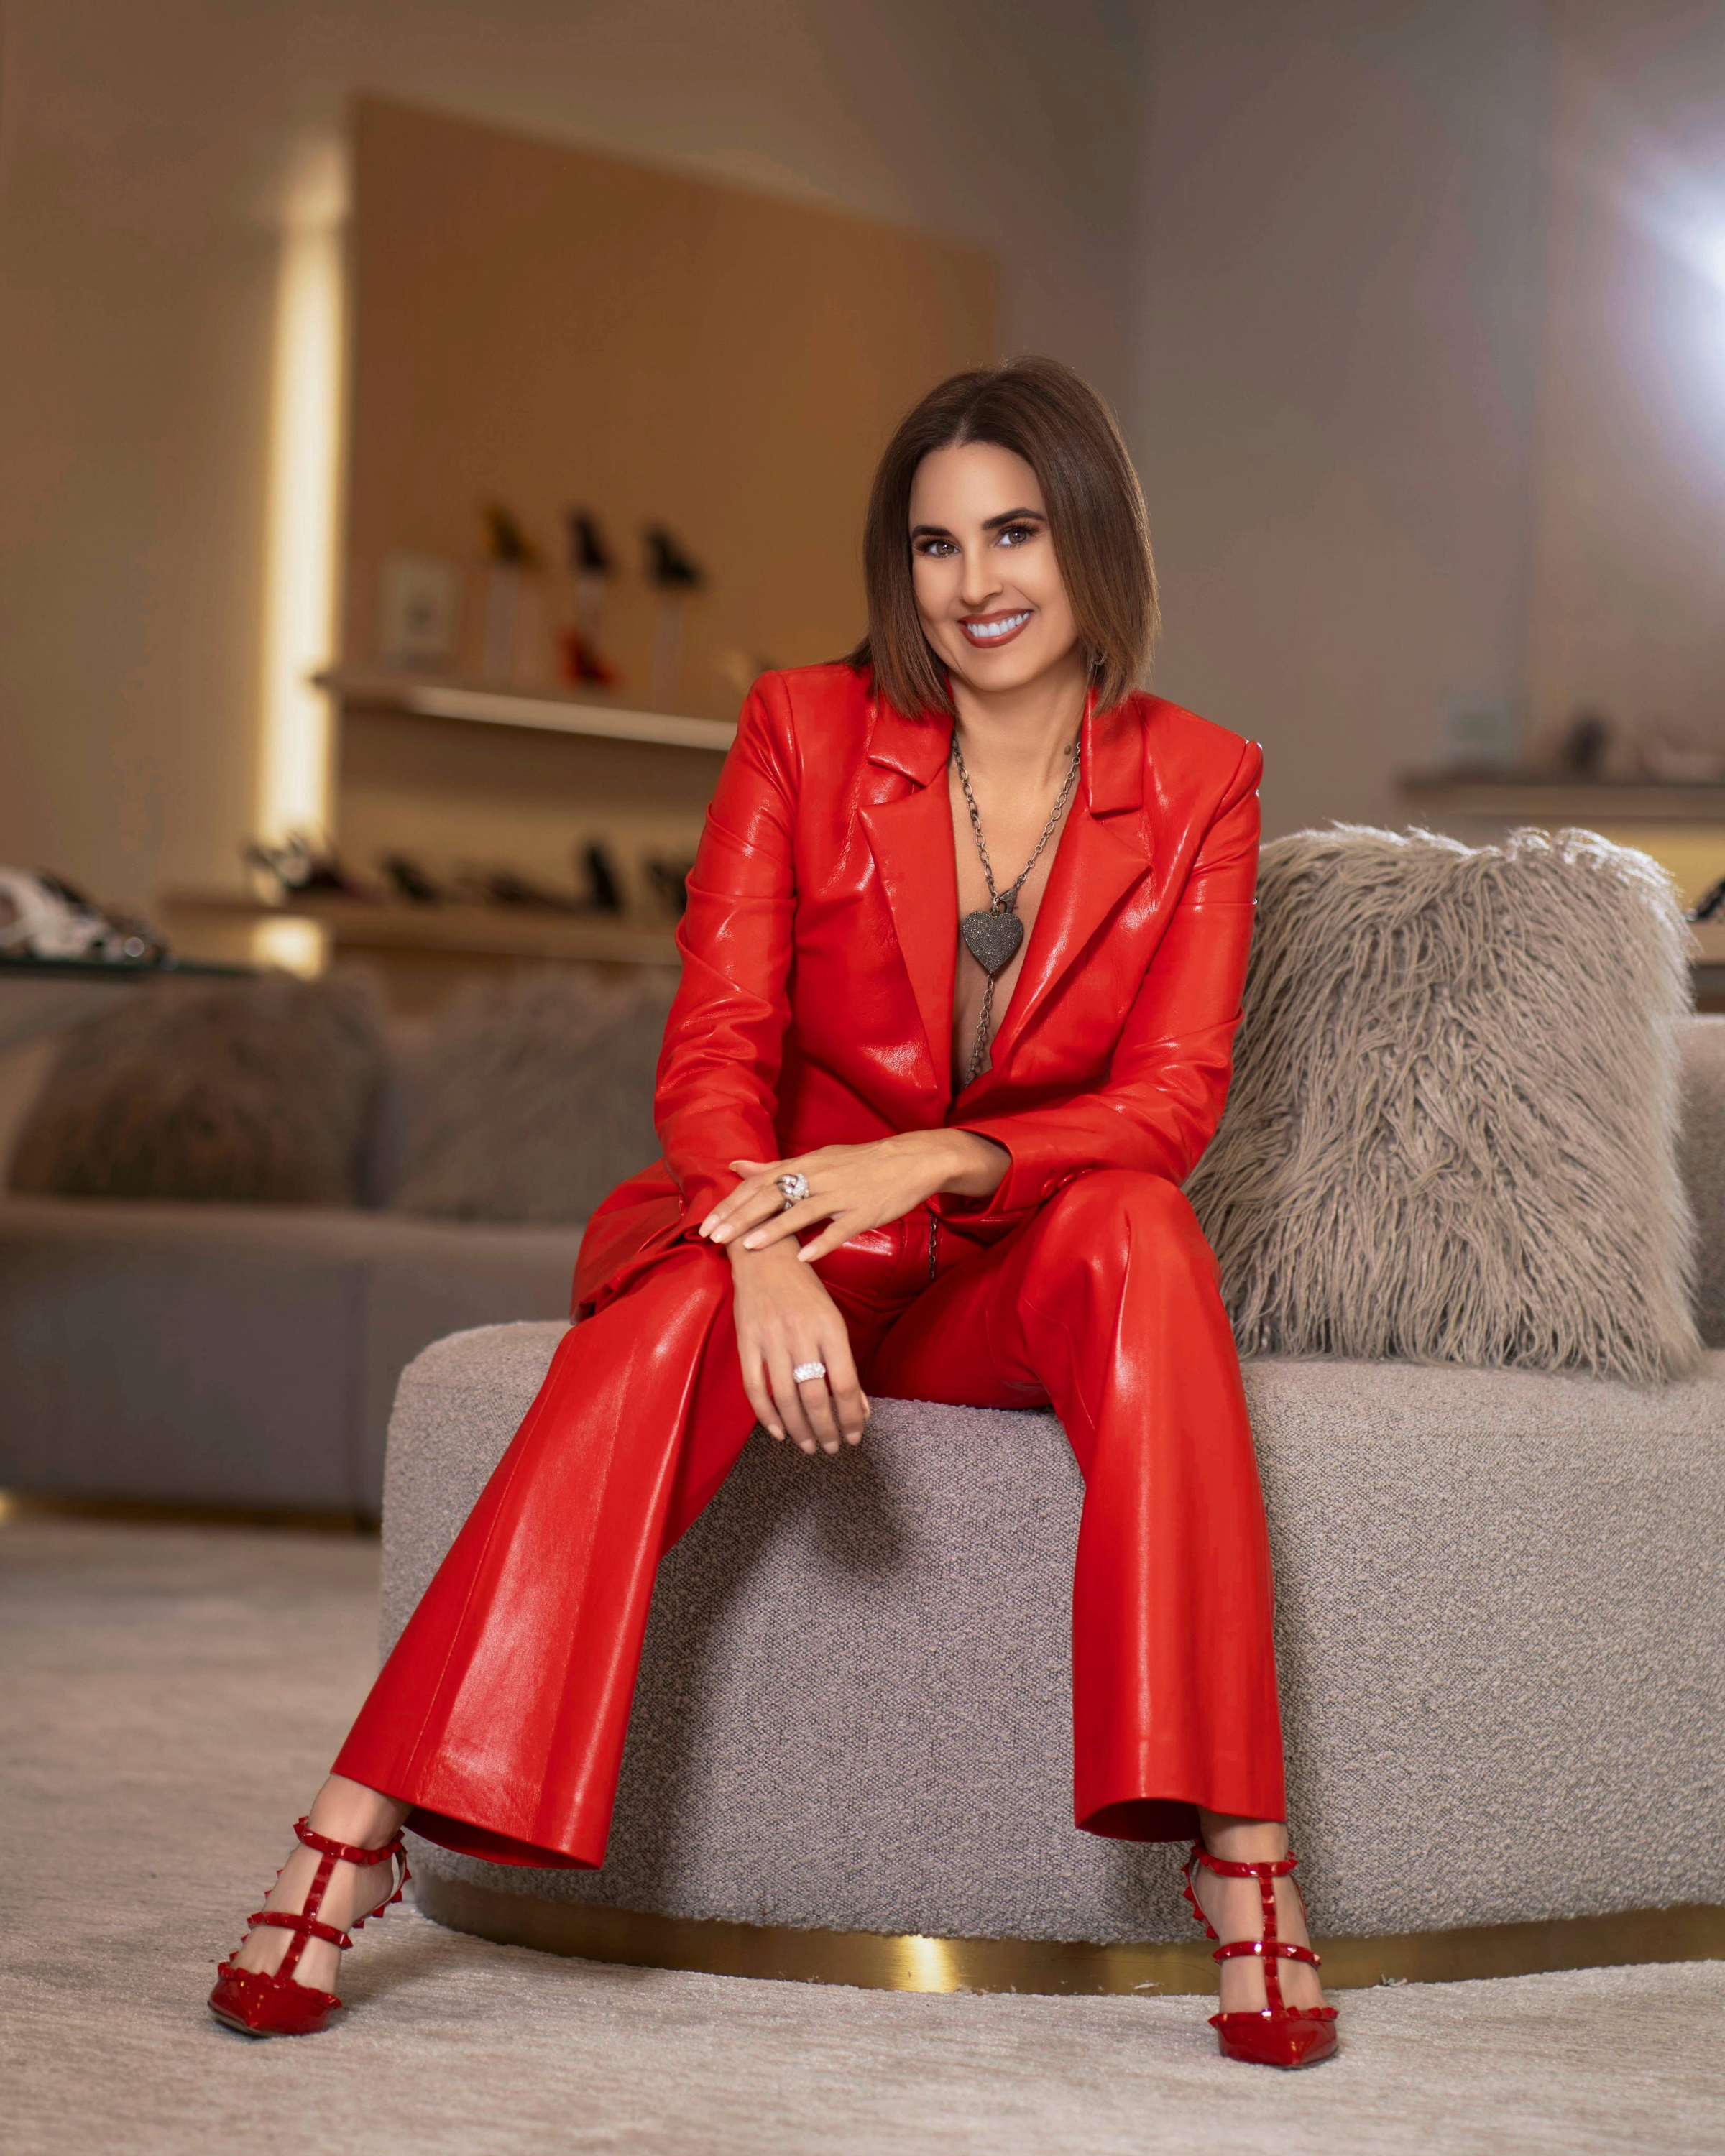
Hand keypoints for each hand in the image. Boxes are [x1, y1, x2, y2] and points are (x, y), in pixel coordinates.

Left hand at [697, 1131, 1007, 1265]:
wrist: (911, 1160)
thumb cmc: (859, 1163)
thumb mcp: (817, 1159)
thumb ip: (775, 1167)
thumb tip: (736, 1167)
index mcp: (805, 1164)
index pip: (759, 1183)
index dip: (732, 1203)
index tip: (706, 1222)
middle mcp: (819, 1176)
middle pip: (773, 1195)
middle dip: (741, 1217)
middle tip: (714, 1237)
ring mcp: (842, 1194)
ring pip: (803, 1210)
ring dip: (774, 1229)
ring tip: (748, 1246)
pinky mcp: (865, 1211)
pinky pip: (840, 1229)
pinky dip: (822, 1242)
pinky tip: (803, 1257)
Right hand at [726, 1239, 868, 1454]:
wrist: (764, 1257)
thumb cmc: (805, 1290)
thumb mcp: (832, 1319)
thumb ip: (845, 1363)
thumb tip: (860, 1407)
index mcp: (830, 1327)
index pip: (845, 1384)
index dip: (851, 1416)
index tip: (854, 1436)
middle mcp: (801, 1333)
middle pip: (815, 1396)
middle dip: (826, 1429)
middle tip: (831, 1448)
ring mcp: (771, 1338)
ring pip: (785, 1397)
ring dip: (798, 1429)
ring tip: (809, 1445)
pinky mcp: (747, 1341)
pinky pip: (755, 1387)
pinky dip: (766, 1415)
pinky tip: (778, 1431)